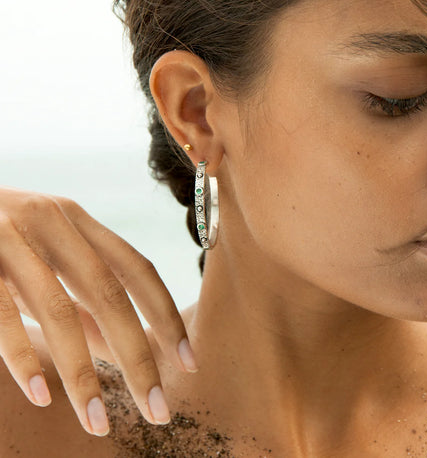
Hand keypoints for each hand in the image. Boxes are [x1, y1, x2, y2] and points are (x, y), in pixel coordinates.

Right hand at [0, 186, 196, 435]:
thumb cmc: (1, 241)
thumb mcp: (47, 261)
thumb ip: (81, 299)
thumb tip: (122, 348)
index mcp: (79, 222)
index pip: (138, 269)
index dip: (167, 316)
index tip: (188, 362)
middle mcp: (52, 222)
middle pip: (109, 293)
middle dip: (138, 355)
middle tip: (158, 409)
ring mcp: (10, 237)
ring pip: (57, 310)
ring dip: (82, 373)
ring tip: (98, 422)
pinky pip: (0, 313)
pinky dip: (23, 356)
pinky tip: (43, 396)